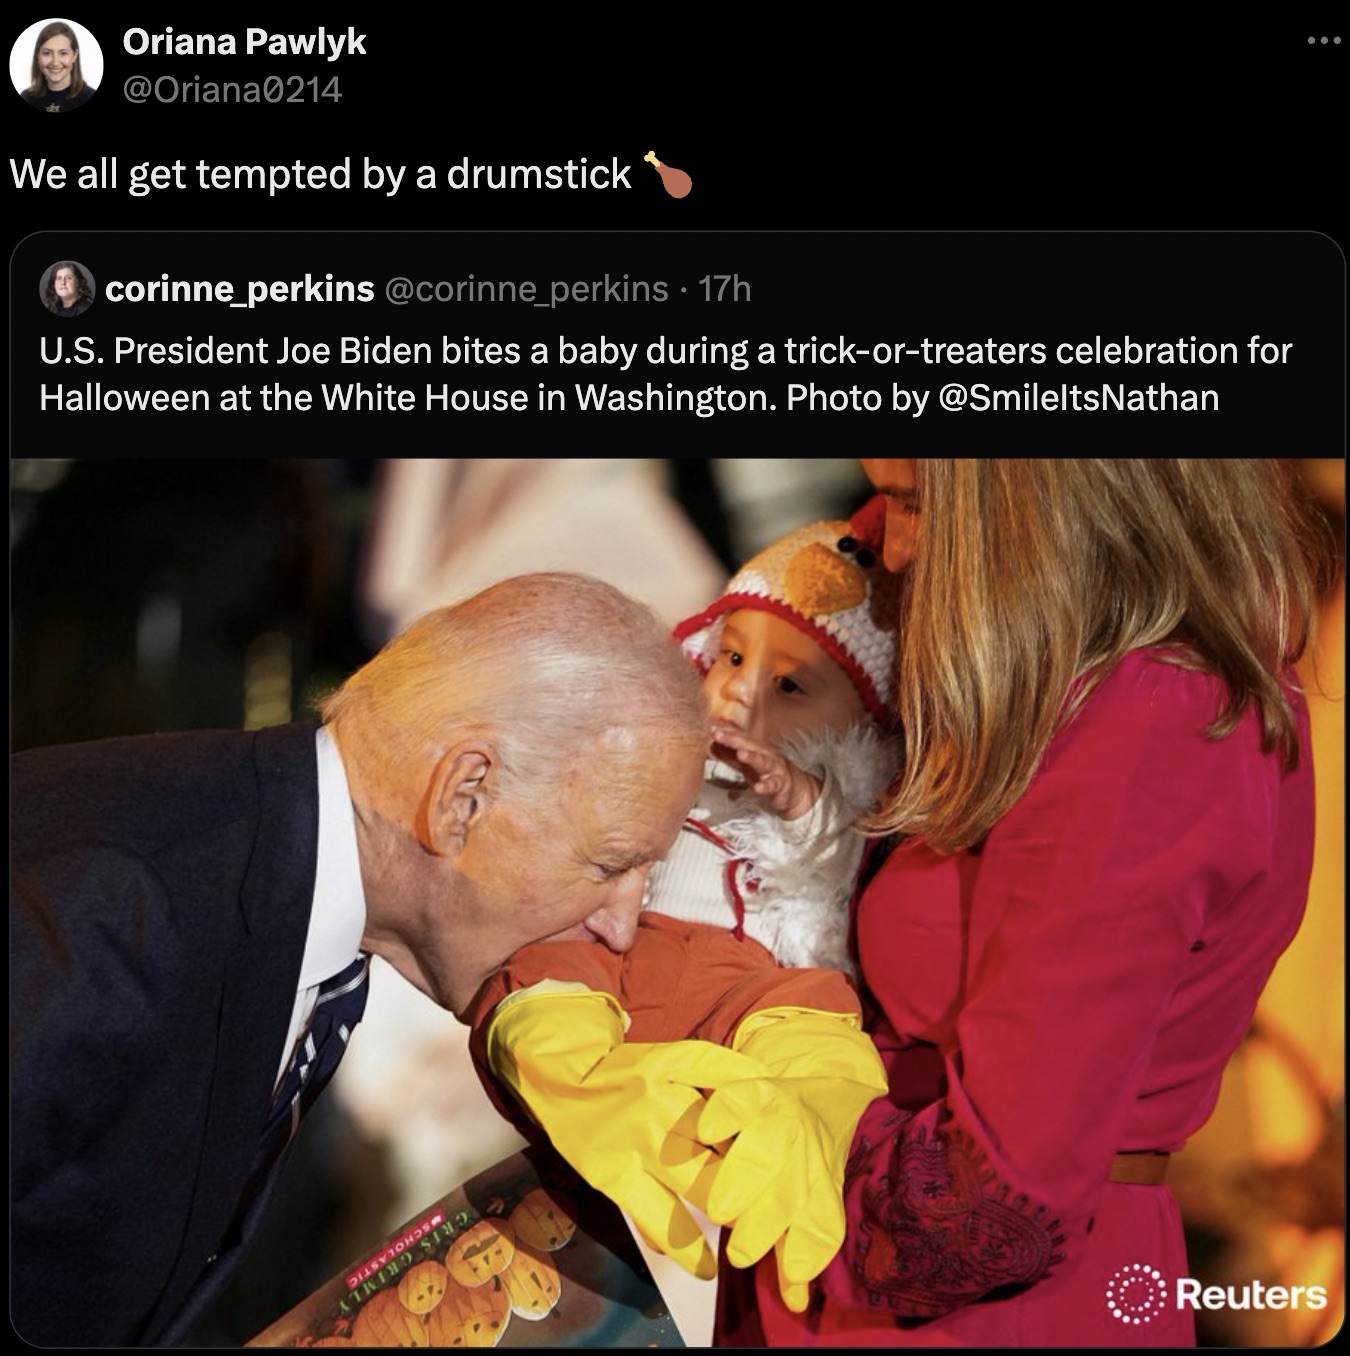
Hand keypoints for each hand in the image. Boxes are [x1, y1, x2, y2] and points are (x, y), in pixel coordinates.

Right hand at [487, 988, 767, 1277]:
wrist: (566, 1079)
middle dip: (755, 1187)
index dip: (767, 1144)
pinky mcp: (612, 1177)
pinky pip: (654, 1220)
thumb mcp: (679, 1056)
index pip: (739, 1113)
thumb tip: (769, 1086)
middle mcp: (662, 1111)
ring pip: (696, 1192)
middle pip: (725, 1155)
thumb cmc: (632, 1073)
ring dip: (727, 1220)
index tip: (787, 1168)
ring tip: (746, 1244)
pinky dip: (683, 1248)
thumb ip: (725, 1069)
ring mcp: (636, 1147)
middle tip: (774, 1209)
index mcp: (682, 1077)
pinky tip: (703, 1266)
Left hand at [695, 1009, 887, 1310]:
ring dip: (768, 1226)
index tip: (706, 1129)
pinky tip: (795, 1278)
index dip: (726, 1114)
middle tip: (717, 1210)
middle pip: (764, 1154)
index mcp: (759, 1097)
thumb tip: (692, 1110)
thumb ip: (715, 1105)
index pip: (740, 1100)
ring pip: (791, 1193)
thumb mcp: (736, 1095)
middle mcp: (787, 1128)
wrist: (829, 1107)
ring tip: (740, 1255)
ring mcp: (810, 1162)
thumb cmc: (765, 1114)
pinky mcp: (828, 1196)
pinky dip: (810, 1254)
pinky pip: (826, 1226)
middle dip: (741, 1182)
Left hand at [710, 722, 821, 819]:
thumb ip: (729, 754)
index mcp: (756, 749)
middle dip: (733, 738)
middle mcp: (766, 755)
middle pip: (749, 745)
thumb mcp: (746, 763)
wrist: (796, 789)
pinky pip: (773, 785)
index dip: (725, 731)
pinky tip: (758, 787)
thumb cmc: (769, 773)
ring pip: (763, 762)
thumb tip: (711, 744)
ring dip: (752, 757)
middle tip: (717, 733)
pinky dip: (766, 786)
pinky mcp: (781, 785)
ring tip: (740, 754)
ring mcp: (775, 769)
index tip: (711, 726)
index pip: (739, 737)